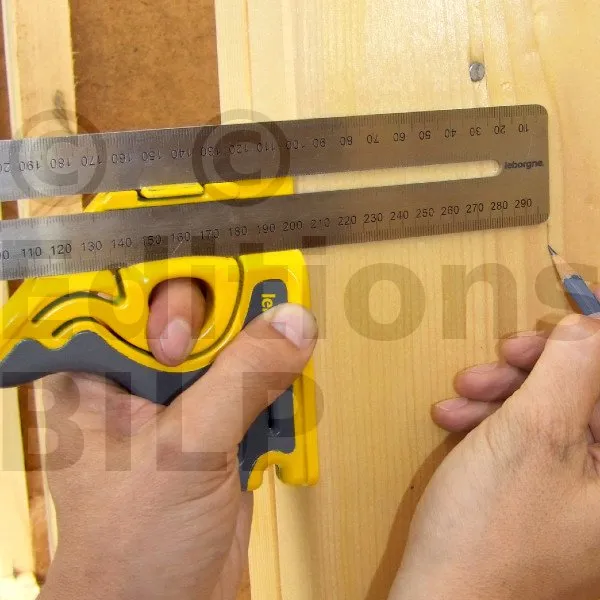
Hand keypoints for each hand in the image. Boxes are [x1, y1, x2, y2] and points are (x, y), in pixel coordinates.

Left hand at [37, 279, 317, 599]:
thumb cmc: (136, 544)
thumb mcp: (188, 448)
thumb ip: (242, 380)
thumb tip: (292, 322)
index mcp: (98, 372)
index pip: (133, 294)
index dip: (178, 283)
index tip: (227, 280)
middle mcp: (136, 379)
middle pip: (190, 315)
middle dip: (234, 314)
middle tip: (274, 306)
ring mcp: (179, 402)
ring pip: (227, 348)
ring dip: (262, 351)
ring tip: (289, 352)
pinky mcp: (215, 426)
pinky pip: (251, 386)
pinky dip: (275, 389)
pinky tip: (286, 403)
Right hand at [391, 308, 599, 599]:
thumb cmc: (492, 525)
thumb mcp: (533, 434)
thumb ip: (569, 370)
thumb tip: (588, 327)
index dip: (591, 352)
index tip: (553, 333)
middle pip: (588, 399)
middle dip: (538, 372)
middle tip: (499, 359)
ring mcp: (579, 495)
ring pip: (553, 416)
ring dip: (504, 394)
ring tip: (459, 398)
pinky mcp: (542, 497)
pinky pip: (529, 442)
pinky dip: (493, 423)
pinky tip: (457, 421)